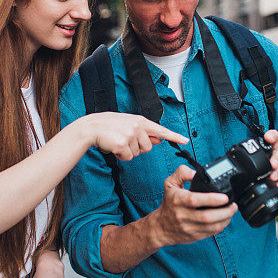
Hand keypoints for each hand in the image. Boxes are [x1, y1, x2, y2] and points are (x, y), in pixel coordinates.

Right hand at [73, 113, 187, 160]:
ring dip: (128, 152)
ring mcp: (130, 135)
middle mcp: (138, 127)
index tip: (185, 140)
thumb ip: (144, 132)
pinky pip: (127, 157)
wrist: (91, 127)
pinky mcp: (122, 144)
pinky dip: (120, 156)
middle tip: (124, 141)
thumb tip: (159, 140)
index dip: (174, 136)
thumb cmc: (109, 126)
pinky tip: (114, 147)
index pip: (161, 130)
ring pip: (137, 153)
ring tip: (117, 142)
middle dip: (137, 148)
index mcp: (140, 121)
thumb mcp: (129, 125)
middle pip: (148, 147)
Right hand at [150, 165, 236, 245]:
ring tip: (231, 211)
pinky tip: (224, 219)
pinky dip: (220, 226)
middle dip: (225, 212)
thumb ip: (182, 172)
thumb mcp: (170, 183)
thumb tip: (196, 172)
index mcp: (178, 200)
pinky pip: (211, 233)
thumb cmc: (169, 203)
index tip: (224, 197)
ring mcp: (189, 227)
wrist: (161, 226)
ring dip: (225, 220)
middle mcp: (183, 215)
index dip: (212, 199)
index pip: (195, 200)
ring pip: (211, 227)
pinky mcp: (194, 236)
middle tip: (233, 205)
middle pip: (207, 217)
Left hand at [264, 130, 277, 197]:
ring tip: (273, 178)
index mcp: (276, 143)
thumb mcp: (267, 166)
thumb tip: (256, 170)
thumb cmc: (275, 170)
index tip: (267, 138)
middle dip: (276, 157)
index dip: (271, 135)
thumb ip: (263, 164)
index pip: (275, 136)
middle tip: (271, 165)